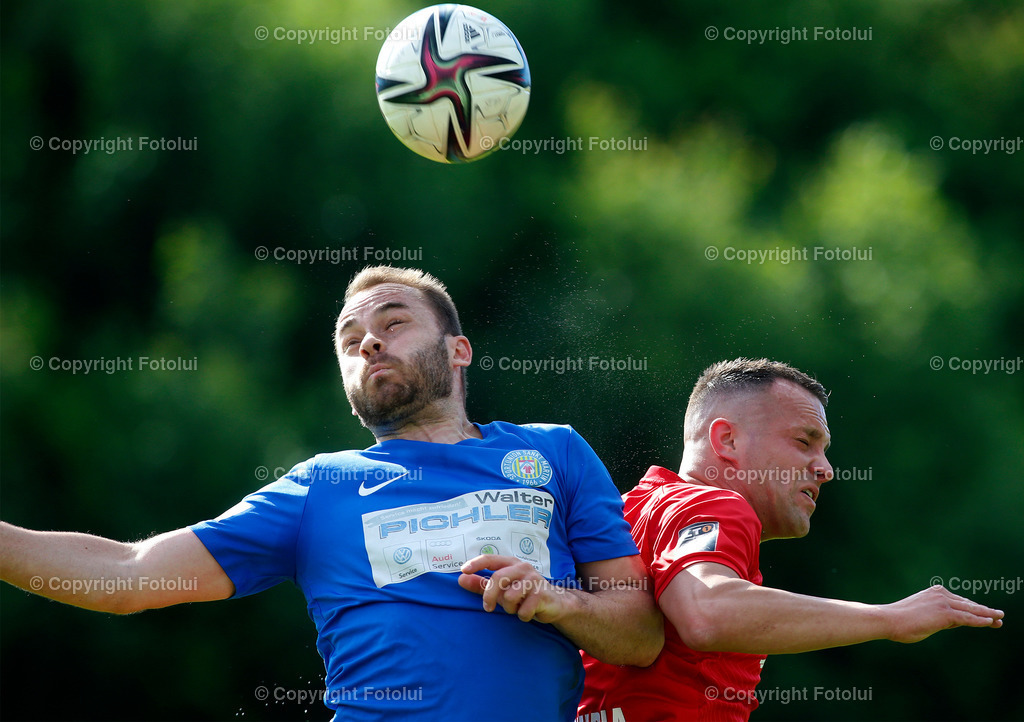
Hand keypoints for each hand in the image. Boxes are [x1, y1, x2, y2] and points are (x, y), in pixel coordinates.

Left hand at [458, 554, 570, 623]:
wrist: (556, 603)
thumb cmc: (526, 594)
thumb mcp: (503, 588)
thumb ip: (482, 584)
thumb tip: (460, 579)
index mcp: (511, 563)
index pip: (490, 559)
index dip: (476, 563)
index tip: (463, 570)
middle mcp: (522, 568)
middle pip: (498, 578)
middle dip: (489, 596)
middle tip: (488, 608)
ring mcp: (533, 580)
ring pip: (509, 597)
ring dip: (510, 608)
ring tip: (518, 607)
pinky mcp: (542, 594)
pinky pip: (523, 610)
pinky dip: (523, 616)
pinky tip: (529, 612)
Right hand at [885, 585, 1003, 642]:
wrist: (888, 619)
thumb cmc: (899, 622)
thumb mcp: (922, 617)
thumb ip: (939, 617)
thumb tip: (953, 622)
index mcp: (934, 593)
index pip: (959, 602)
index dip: (973, 609)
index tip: (984, 614)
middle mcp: (940, 594)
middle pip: (968, 604)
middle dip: (984, 611)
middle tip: (998, 615)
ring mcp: (943, 602)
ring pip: (971, 610)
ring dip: (987, 614)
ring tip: (999, 617)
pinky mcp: (945, 613)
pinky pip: (968, 618)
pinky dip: (981, 620)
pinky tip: (991, 622)